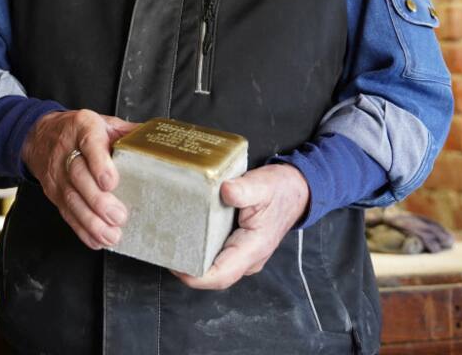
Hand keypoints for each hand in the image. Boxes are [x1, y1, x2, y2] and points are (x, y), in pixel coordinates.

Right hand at [22, 109, 138, 249]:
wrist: (41, 136)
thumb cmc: (78, 130)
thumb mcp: (104, 122)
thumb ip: (129, 133)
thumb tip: (158, 143)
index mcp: (83, 127)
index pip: (89, 144)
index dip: (99, 164)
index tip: (111, 182)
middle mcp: (67, 151)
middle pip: (79, 176)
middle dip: (98, 200)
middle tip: (118, 216)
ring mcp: (58, 174)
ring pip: (71, 199)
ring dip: (91, 221)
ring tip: (110, 234)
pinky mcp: (54, 193)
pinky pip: (66, 213)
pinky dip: (82, 229)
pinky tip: (96, 239)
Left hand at [174, 163, 309, 290]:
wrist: (297, 190)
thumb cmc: (281, 189)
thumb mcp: (263, 185)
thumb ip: (245, 190)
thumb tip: (225, 190)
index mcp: (253, 248)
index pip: (221, 275)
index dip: (195, 276)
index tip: (175, 265)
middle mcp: (247, 258)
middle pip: (213, 275)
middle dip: (188, 269)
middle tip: (164, 252)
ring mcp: (243, 254)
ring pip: (214, 267)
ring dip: (193, 260)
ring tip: (170, 245)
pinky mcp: (239, 246)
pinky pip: (217, 255)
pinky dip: (200, 250)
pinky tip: (186, 237)